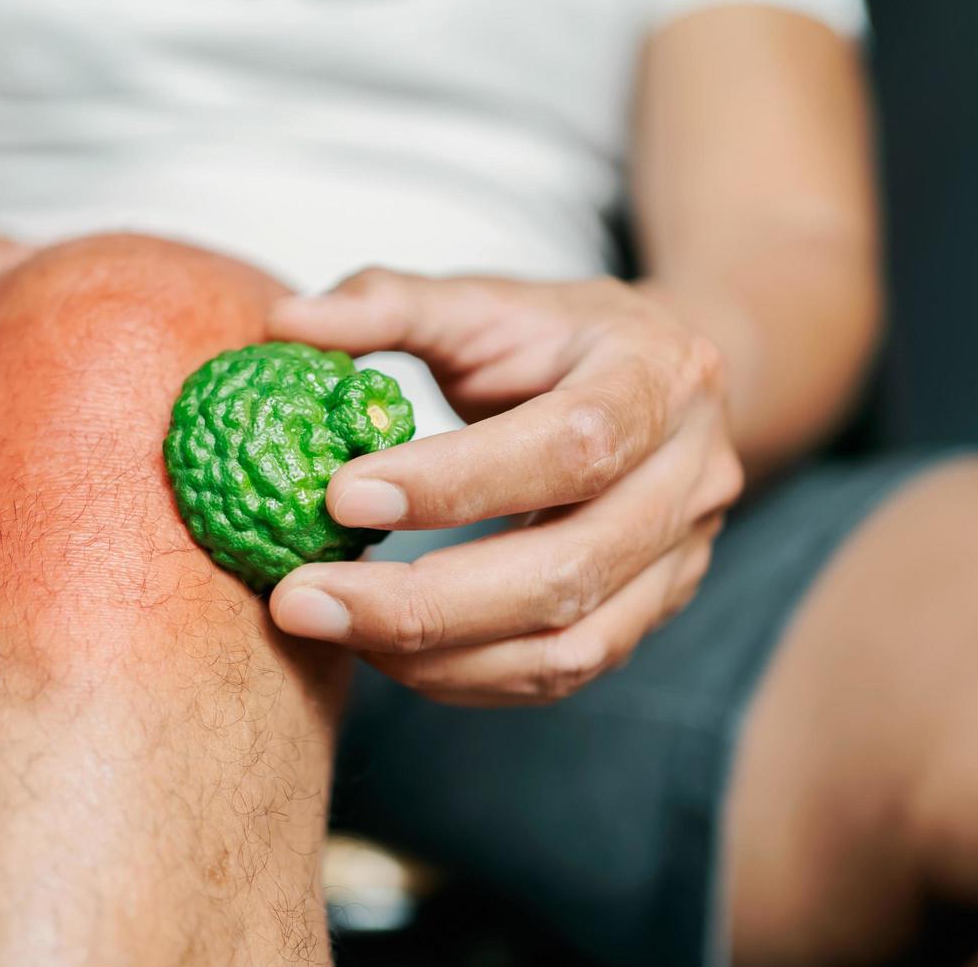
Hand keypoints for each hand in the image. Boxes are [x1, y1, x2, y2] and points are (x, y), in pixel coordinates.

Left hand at [266, 270, 742, 705]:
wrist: (662, 386)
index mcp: (661, 377)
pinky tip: (386, 652)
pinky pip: (560, 673)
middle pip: (568, 571)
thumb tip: (287, 320)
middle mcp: (691, 478)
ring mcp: (682, 559)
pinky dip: (464, 677)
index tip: (339, 496)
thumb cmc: (560, 341)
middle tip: (301, 599)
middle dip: (421, 602)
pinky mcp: (651, 615)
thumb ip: (390, 304)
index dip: (456, 481)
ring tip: (331, 627)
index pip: (572, 443)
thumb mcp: (487, 301)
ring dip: (435, 656)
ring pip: (569, 647)